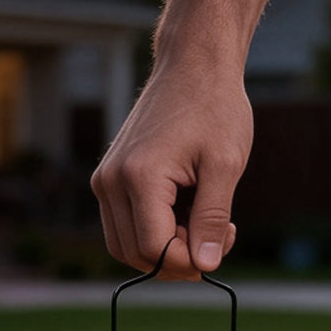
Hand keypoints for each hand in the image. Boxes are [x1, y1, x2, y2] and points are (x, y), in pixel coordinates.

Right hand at [91, 64, 251, 279]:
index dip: (190, 261)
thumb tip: (206, 266)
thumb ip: (213, 219)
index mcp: (139, 177)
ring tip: (201, 220)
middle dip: (178, 258)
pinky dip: (155, 233)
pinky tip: (187, 211)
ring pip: (126, 247)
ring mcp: (104, 181)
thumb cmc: (215, 108)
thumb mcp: (226, 165)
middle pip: (136, 255)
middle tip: (218, 233)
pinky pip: (125, 228)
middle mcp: (110, 182)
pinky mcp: (108, 180)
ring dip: (166, 250)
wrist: (193, 64)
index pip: (155, 250)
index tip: (225, 240)